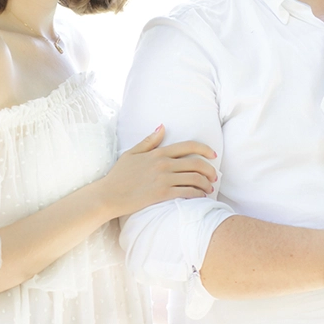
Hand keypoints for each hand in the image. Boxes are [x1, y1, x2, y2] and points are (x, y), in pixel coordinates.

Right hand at [102, 125, 216, 217]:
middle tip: (214, 176)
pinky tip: (200, 196)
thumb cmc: (118, 175)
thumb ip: (149, 141)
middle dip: (210, 170)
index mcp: (158, 153)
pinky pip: (187, 192)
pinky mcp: (162, 194)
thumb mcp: (131, 153)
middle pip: (196, 164)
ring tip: (209, 188)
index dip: (205, 149)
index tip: (213, 155)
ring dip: (206, 184)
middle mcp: (164, 164)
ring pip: (195, 179)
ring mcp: (164, 179)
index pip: (188, 146)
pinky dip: (198, 194)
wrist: (109, 195)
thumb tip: (162, 127)